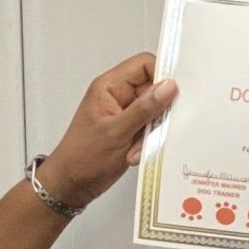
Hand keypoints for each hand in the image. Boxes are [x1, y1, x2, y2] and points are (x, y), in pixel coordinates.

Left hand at [37, 52, 178, 209]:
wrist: (73, 184)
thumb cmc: (83, 156)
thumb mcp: (116, 132)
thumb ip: (144, 108)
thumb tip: (169, 86)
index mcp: (110, 86)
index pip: (144, 64)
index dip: (162, 74)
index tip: (176, 93)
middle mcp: (120, 95)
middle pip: (154, 88)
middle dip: (159, 110)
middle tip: (157, 128)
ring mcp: (127, 113)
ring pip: (156, 111)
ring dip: (154, 130)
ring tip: (139, 147)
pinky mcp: (133, 130)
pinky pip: (152, 128)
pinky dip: (150, 141)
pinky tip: (136, 153)